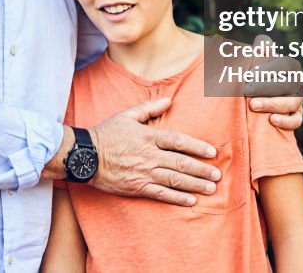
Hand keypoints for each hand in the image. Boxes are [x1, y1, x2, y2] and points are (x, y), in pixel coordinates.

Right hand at [90, 97, 219, 206]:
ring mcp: (143, 172)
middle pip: (181, 163)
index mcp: (148, 136)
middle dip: (201, 170)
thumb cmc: (106, 134)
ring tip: (210, 188)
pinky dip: (177, 198)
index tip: (212, 153)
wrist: (85, 156)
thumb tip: (169, 100)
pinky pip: (161, 194)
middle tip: (217, 175)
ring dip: (195, 185)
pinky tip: (191, 201)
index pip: (178, 141)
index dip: (197, 147)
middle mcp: (149, 155)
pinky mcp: (137, 187)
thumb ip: (149, 109)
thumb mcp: (127, 115)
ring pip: (174, 180)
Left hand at [239, 33, 302, 130]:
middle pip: (289, 84)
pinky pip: (297, 120)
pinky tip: (272, 120)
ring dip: (273, 104)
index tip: (250, 74)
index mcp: (289, 66)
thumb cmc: (252, 75)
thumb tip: (262, 43)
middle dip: (267, 88)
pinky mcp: (295, 116)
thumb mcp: (254, 61)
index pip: (287, 65)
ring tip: (253, 105)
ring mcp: (297, 100)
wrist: (251, 98)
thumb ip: (259, 51)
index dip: (270, 69)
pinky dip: (286, 121)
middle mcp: (296, 82)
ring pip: (293, 102)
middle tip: (247, 90)